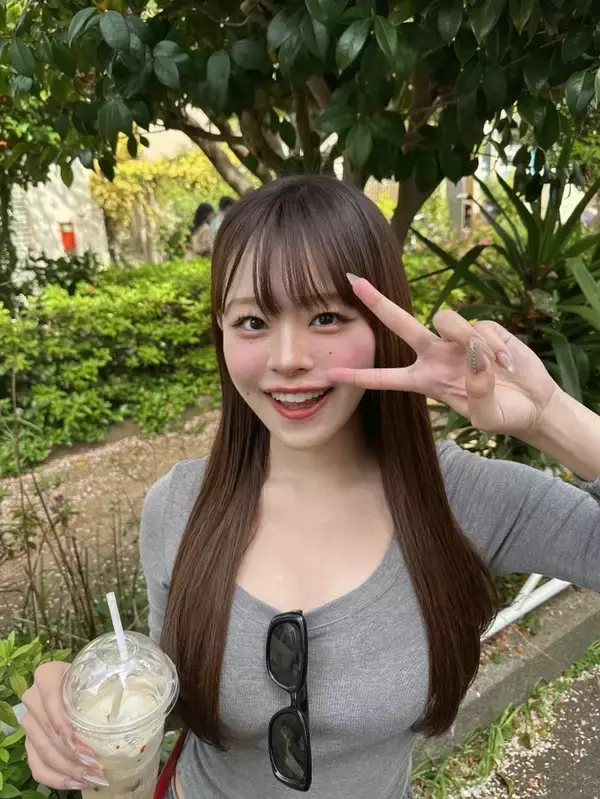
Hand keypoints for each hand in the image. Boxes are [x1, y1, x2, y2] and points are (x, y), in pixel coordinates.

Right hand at [21, 661, 108, 790]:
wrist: (77, 682)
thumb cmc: (93, 677)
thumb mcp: (98, 675)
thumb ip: (106, 685)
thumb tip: (130, 704)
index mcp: (46, 675)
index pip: (51, 701)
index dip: (65, 726)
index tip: (85, 746)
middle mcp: (33, 698)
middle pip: (49, 733)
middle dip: (73, 756)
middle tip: (96, 768)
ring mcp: (29, 721)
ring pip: (44, 752)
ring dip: (68, 770)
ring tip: (91, 777)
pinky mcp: (29, 741)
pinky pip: (36, 766)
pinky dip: (55, 778)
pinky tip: (75, 783)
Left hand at [329, 276, 557, 436]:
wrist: (533, 404)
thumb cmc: (503, 414)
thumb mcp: (487, 417)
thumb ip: (478, 393)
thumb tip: (474, 357)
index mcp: (425, 381)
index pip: (385, 379)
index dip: (360, 376)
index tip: (332, 373)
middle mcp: (435, 355)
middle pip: (400, 324)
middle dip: (377, 302)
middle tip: (352, 281)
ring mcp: (458, 340)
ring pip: (447, 320)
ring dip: (467, 338)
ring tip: (492, 366)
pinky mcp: (484, 329)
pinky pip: (481, 328)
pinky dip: (495, 347)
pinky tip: (507, 363)